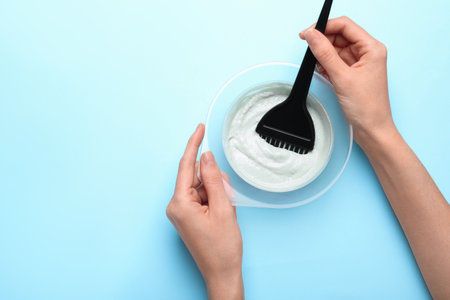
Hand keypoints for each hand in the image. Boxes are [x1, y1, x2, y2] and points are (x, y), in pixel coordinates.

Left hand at [166, 124, 243, 299]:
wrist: (222, 272)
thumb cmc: (222, 247)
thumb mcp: (223, 208)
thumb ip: (213, 179)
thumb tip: (206, 156)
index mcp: (180, 203)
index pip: (185, 166)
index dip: (194, 145)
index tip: (200, 128)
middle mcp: (175, 206)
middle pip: (196, 176)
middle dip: (213, 179)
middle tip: (226, 197)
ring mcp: (180, 211)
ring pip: (200, 185)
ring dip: (215, 191)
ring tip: (225, 210)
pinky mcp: (187, 216)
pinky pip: (201, 196)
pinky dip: (213, 198)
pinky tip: (221, 212)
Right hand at [300, 16, 394, 144]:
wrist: (371, 129)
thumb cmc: (367, 107)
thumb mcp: (342, 77)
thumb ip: (325, 54)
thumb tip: (312, 36)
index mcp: (372, 48)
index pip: (345, 26)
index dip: (325, 26)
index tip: (308, 33)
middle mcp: (367, 53)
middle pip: (339, 36)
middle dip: (323, 42)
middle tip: (309, 50)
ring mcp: (359, 63)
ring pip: (335, 49)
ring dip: (323, 56)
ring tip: (320, 68)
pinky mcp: (351, 73)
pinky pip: (334, 62)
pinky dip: (326, 66)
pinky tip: (323, 73)